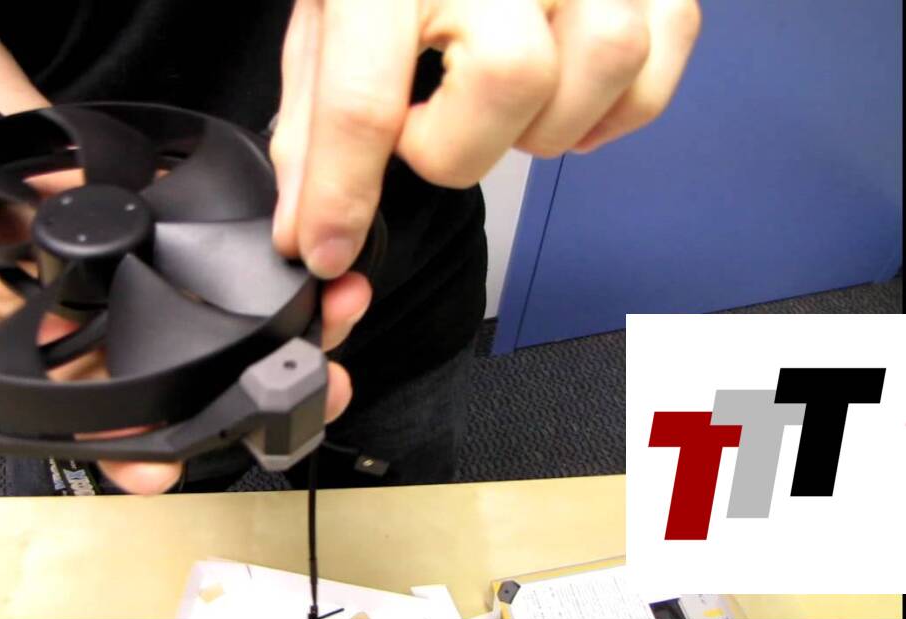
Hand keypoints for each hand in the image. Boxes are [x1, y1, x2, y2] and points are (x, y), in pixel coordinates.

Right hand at [0, 169, 366, 494]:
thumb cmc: (1, 233)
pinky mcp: (225, 284)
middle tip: (306, 387)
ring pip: (258, 351)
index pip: (112, 429)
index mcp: (86, 373)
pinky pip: (278, 299)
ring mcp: (191, 322)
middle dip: (258, 397)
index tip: (160, 464)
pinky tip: (338, 285)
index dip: (137, 451)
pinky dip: (314, 295)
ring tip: (340, 324)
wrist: (37, 185)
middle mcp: (145, 357)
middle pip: (209, 398)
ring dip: (307, 342)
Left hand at [271, 0, 700, 278]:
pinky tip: (562, 97)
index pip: (365, 95)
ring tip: (498, 104)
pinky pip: (656, 65)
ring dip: (544, 125)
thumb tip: (309, 229)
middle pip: (512, 78)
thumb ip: (316, 124)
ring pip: (602, 67)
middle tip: (434, 127)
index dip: (343, 193)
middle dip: (462, 144)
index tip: (331, 248)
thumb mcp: (334, 18)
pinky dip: (612, 112)